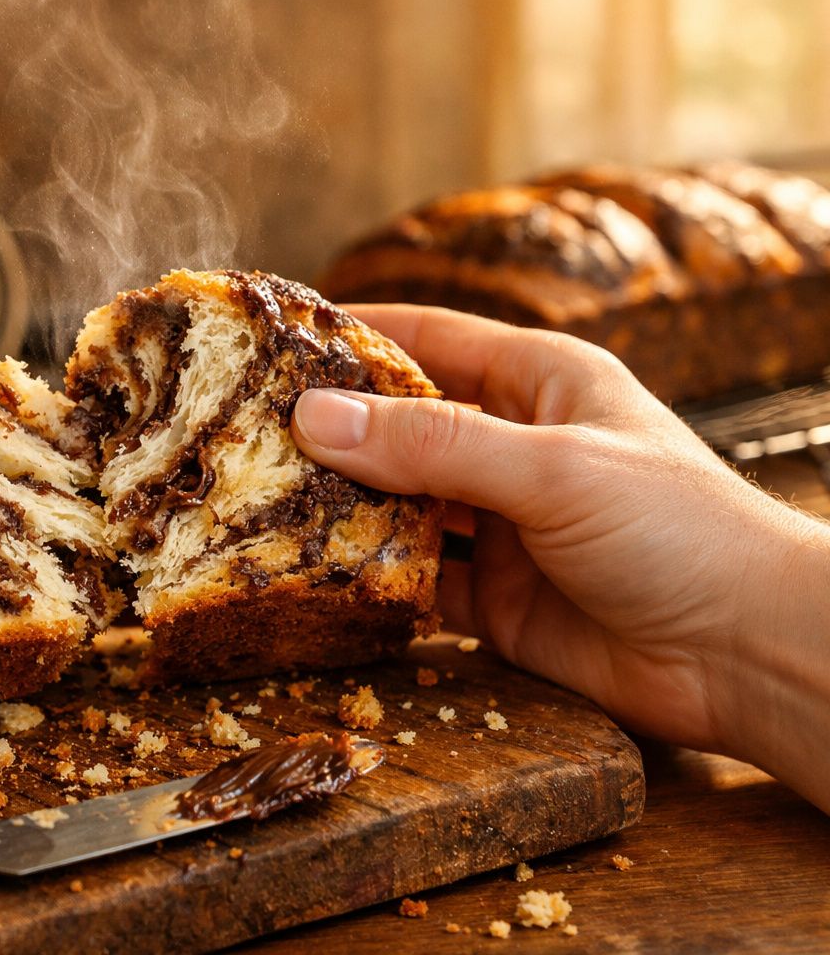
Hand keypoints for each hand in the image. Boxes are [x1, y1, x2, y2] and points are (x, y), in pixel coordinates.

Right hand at [290, 305, 829, 807]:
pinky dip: (364, 577)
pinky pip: (409, 577)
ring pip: (395, 503)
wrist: (746, 654)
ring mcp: (498, 524)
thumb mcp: (551, 468)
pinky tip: (310, 574)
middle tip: (241, 430)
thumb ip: (433, 443)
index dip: (351, 333)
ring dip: (338, 505)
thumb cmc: (680, 531)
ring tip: (254, 498)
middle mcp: (511, 445)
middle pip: (399, 423)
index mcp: (538, 381)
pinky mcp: (489, 597)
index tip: (273, 335)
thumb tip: (316, 416)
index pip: (427, 338)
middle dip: (329, 427)